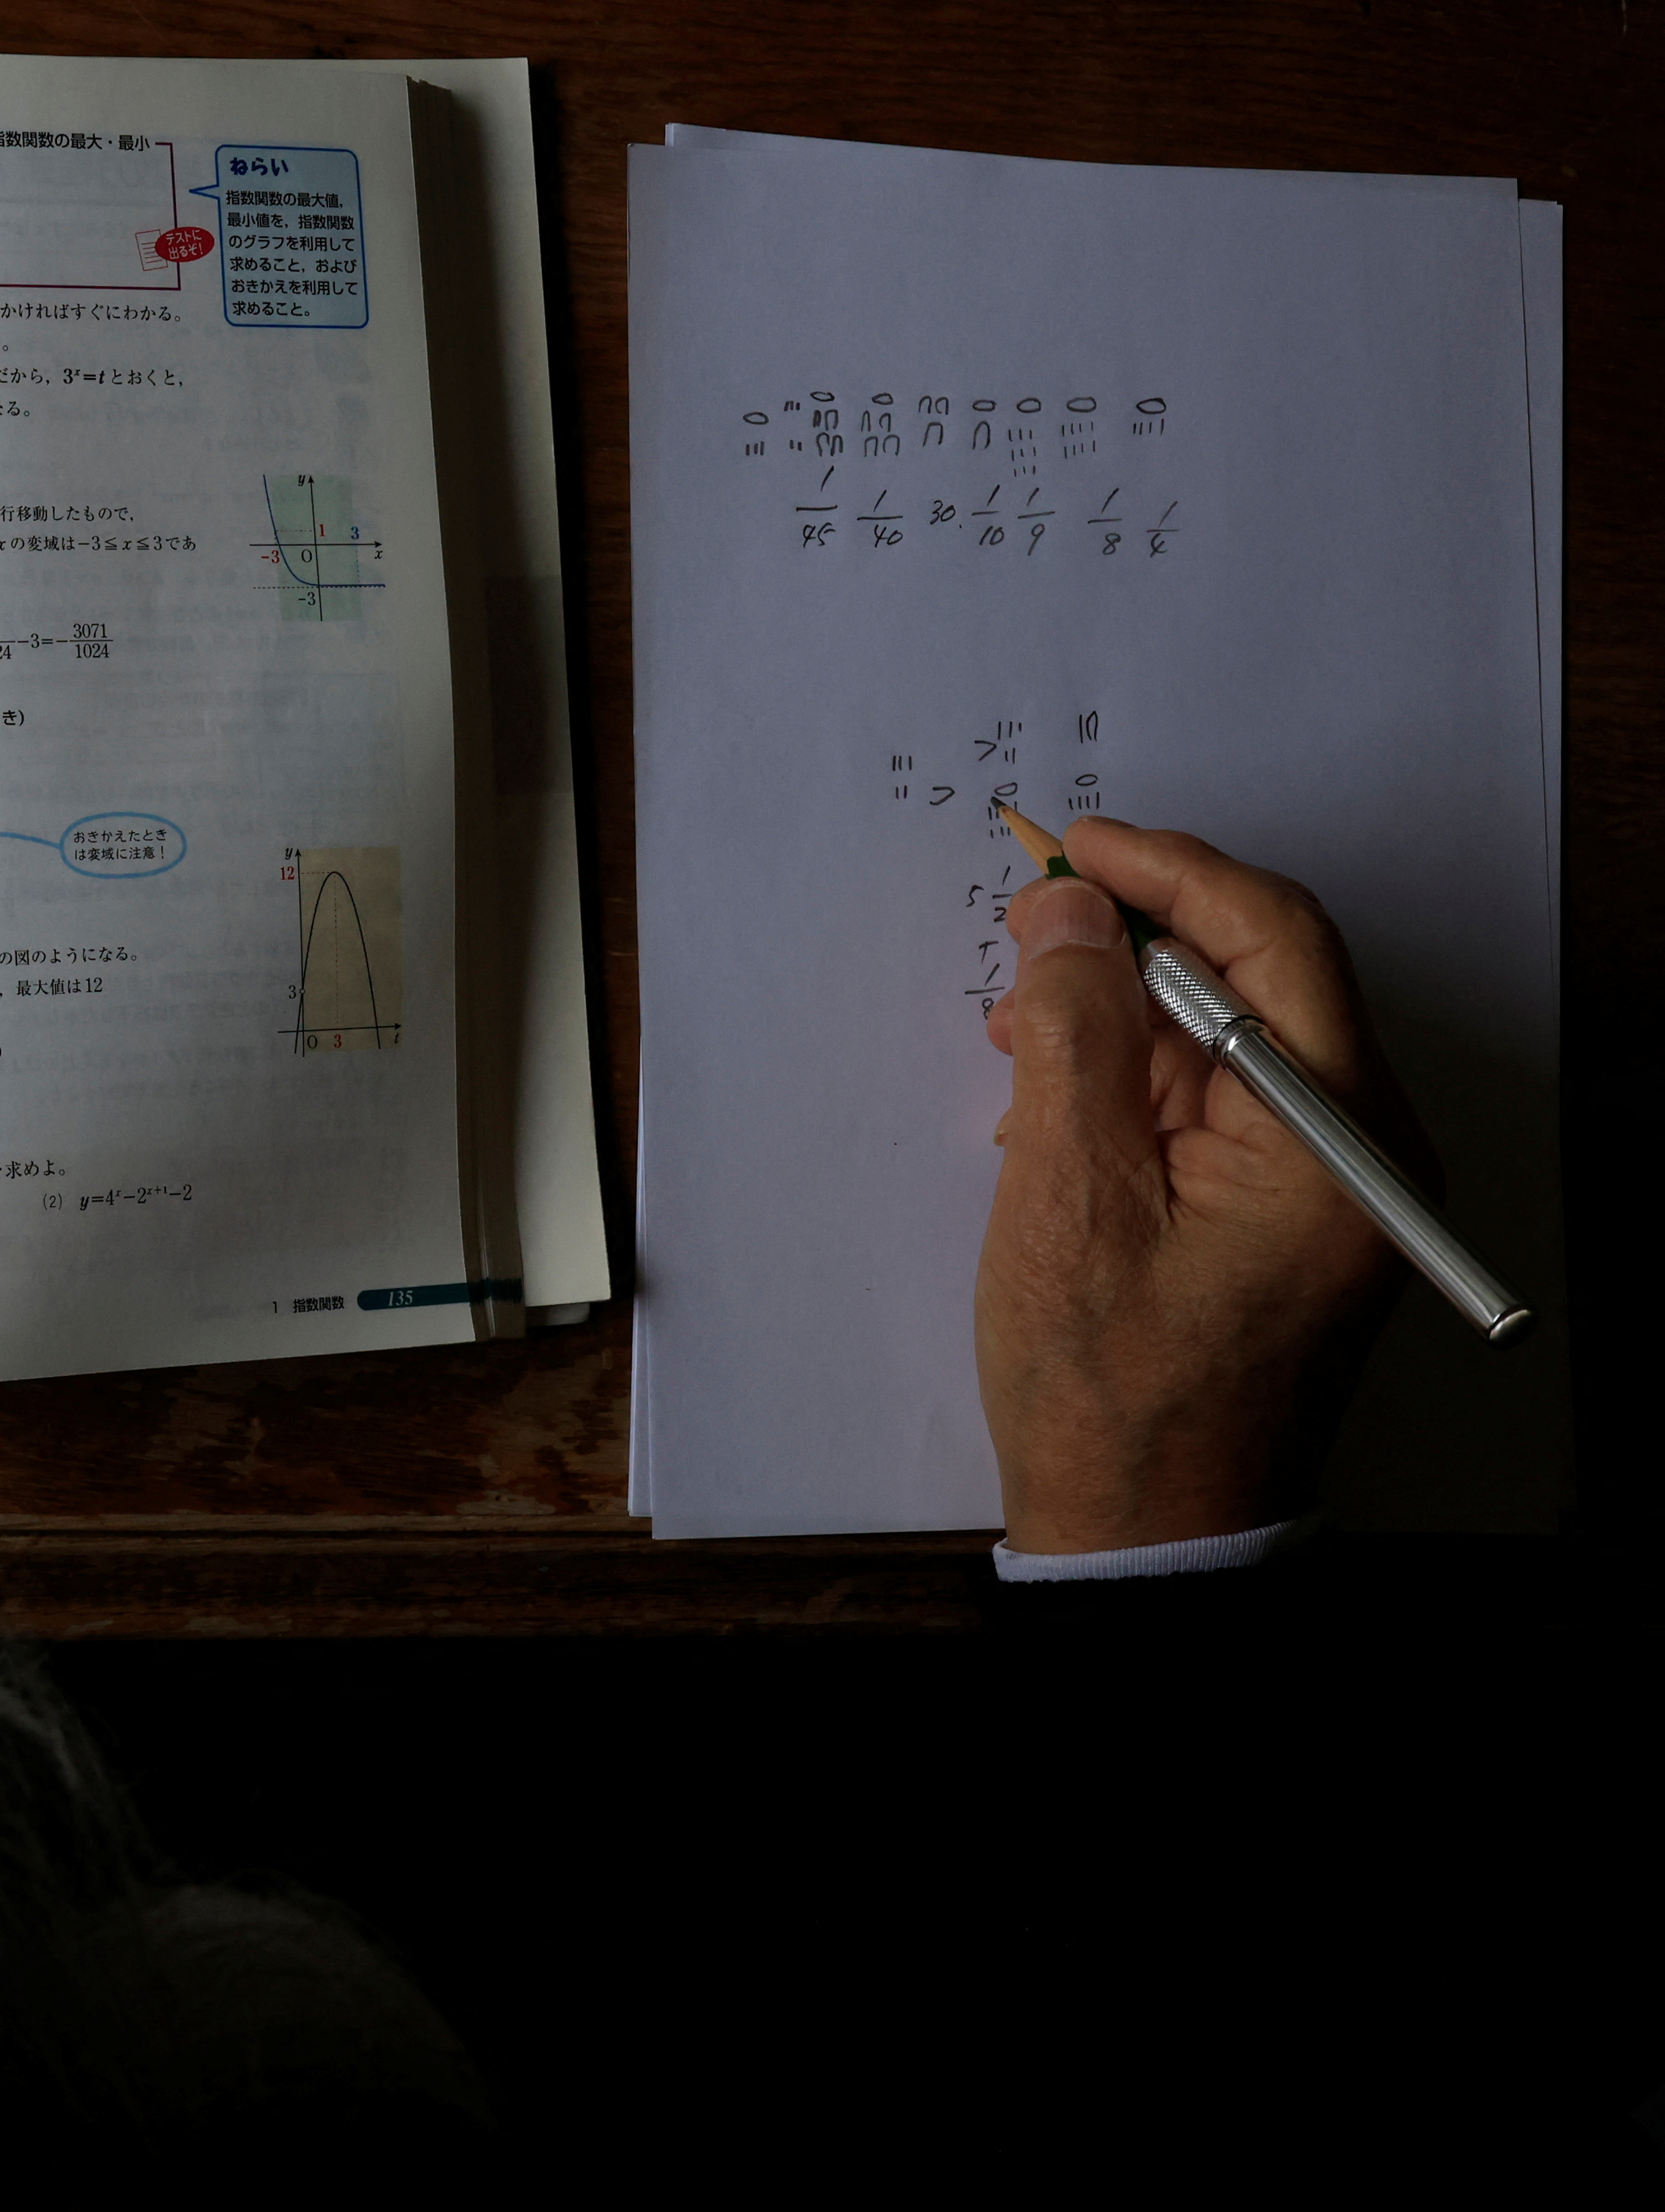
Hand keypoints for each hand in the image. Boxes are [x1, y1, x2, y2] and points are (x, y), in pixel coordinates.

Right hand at [976, 818, 1418, 1551]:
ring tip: (1018, 1025)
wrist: (1147, 1529)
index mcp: (1336, 1143)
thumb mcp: (1068, 1195)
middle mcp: (1358, 1152)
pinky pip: (1218, 1099)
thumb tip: (1069, 911)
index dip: (1170, 873)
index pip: (1277, 942)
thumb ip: (1073, 1033)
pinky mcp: (1287, 1211)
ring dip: (1121, 1011)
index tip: (1077, 847)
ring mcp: (1328, 1184)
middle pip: (1261, 979)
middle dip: (1134, 938)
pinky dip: (1134, 1076)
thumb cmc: (1114, 1392)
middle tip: (1030, 922)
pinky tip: (1052, 1097)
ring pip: (1228, 1035)